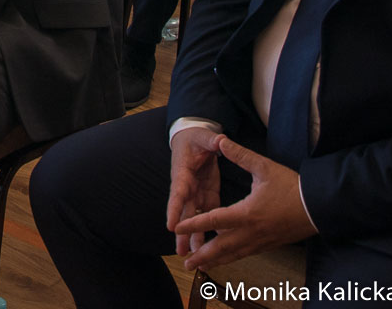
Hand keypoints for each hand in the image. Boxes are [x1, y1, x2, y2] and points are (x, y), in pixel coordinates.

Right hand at [167, 125, 223, 258]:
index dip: (174, 209)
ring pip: (193, 218)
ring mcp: (196, 193)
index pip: (178, 192)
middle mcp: (186, 187)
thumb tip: (220, 140)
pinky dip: (206, 230)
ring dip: (193, 236)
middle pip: (182, 212)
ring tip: (194, 256)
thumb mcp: (203, 136)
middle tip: (181, 251)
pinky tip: (209, 245)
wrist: (193, 139)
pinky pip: (206, 216)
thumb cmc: (196, 138)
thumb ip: (212, 140)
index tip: (171, 225)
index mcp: (183, 173)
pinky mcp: (206, 196)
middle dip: (182, 232)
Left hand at [174, 135, 317, 270]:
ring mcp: (260, 241)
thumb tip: (221, 140)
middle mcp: (251, 231)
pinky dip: (231, 258)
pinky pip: (245, 254)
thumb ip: (240, 155)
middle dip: (202, 255)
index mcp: (247, 213)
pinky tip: (223, 259)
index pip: (214, 220)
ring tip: (198, 265)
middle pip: (221, 247)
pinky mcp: (268, 244)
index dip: (194, 224)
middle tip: (185, 262)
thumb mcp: (264, 167)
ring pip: (233, 254)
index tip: (177, 228)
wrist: (319, 206)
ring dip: (214, 261)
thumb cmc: (292, 186)